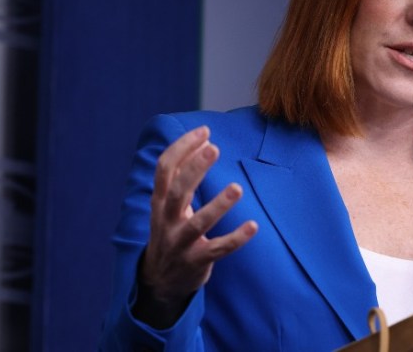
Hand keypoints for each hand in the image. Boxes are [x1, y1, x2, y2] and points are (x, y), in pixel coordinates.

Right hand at [133, 125, 257, 327]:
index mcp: (159, 202)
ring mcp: (180, 243)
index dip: (182, 148)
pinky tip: (253, 226)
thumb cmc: (171, 231)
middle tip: (215, 148)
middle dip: (194, 169)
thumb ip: (182, 175)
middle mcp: (166, 221)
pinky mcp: (196, 262)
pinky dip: (236, 238)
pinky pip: (218, 249)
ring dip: (217, 205)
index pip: (164, 169)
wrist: (160, 281)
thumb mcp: (168, 205)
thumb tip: (204, 140)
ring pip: (197, 223)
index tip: (204, 131)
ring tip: (237, 188)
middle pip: (177, 191)